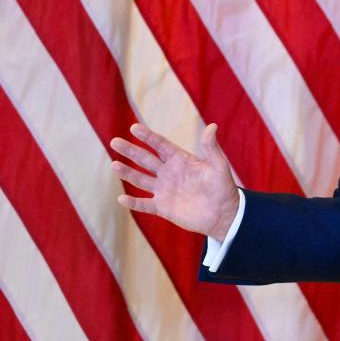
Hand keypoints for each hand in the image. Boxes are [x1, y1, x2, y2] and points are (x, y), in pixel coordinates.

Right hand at [109, 123, 239, 240]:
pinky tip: (122, 198)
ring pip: (140, 179)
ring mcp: (164, 190)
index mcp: (180, 160)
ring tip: (114, 164)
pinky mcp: (163, 207)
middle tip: (115, 141)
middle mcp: (169, 173)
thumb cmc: (224, 187)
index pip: (160, 145)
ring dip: (127, 173)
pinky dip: (133, 203)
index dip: (147, 136)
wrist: (223, 214)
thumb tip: (212, 126)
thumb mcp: (219, 166)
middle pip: (145, 159)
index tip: (134, 128)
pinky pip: (144, 204)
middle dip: (130, 151)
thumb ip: (211, 148)